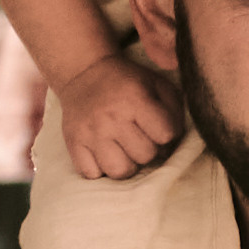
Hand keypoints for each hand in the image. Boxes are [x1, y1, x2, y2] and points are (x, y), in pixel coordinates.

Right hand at [58, 55, 182, 178]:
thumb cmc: (127, 83)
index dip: (168, 134)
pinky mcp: (73, 143)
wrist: (84, 73)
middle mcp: (111, 117)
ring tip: (125, 150)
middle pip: (145, 156)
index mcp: (135, 99)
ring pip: (119, 171)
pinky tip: (106, 154)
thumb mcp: (157, 84)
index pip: (165, 135)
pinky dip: (102, 169)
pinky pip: (93, 175)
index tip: (159, 127)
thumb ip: (174, 111)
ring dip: (127, 164)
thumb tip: (175, 143)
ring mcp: (90, 133)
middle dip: (148, 149)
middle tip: (141, 138)